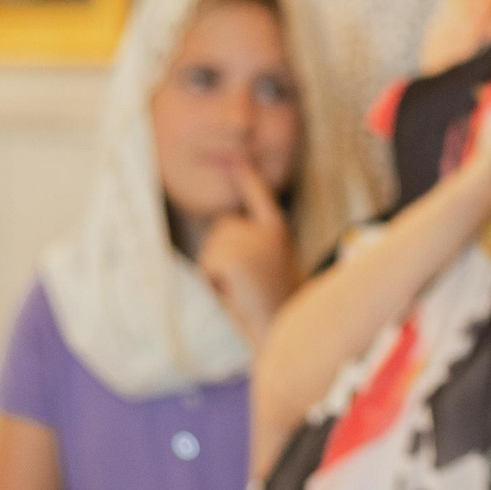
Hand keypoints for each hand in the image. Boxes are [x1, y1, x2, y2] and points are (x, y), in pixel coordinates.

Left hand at [195, 164, 297, 344]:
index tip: (239, 160)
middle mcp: (268, 231)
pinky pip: (207, 264)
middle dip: (221, 255)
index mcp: (278, 231)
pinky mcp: (237, 259)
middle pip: (221, 228)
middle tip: (244, 284)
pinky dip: (213, 282)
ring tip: (242, 290)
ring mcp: (253, 243)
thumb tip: (225, 225)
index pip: (259, 196)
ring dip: (217, 272)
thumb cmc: (275, 304)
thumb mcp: (269, 266)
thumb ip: (253, 244)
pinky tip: (236, 294)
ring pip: (211, 247)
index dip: (248, 178)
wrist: (283, 328)